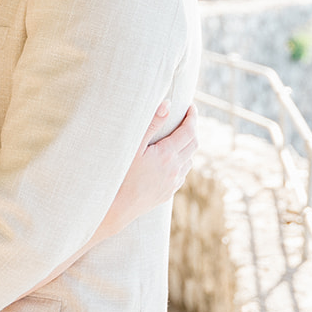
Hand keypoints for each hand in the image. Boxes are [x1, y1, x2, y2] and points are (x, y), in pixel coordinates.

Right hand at [99, 102, 198, 239]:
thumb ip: (152, 123)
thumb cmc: (121, 173)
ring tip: (177, 137)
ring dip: (187, 147)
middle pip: (193, 144)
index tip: (191, 106)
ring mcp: (173, 182)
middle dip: (192, 128)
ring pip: (189, 160)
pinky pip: (182, 174)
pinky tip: (170, 160)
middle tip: (187, 117)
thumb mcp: (134, 145)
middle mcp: (175, 169)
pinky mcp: (169, 192)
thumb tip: (168, 104)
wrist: (118, 207)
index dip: (192, 117)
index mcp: (167, 154)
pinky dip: (181, 162)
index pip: (188, 131)